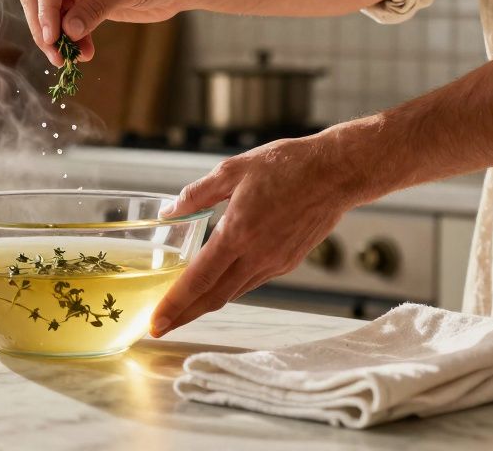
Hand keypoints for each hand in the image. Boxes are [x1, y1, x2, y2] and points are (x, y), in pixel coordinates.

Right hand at [20, 0, 204, 65]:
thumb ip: (96, 8)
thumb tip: (67, 31)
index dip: (45, 10)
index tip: (51, 38)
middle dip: (45, 26)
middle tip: (57, 56)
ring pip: (50, 11)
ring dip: (58, 37)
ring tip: (74, 58)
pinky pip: (66, 21)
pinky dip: (72, 38)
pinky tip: (85, 52)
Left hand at [150, 131, 374, 336]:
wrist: (337, 172)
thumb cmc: (286, 165)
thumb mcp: (232, 170)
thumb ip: (196, 194)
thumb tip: (169, 212)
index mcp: (238, 233)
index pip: (198, 279)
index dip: (174, 304)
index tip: (155, 322)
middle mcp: (256, 255)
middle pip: (213, 298)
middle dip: (184, 316)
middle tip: (160, 327)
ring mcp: (275, 263)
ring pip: (233, 292)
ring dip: (206, 304)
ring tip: (182, 308)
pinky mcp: (288, 262)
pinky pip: (251, 282)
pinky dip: (229, 287)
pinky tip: (217, 283)